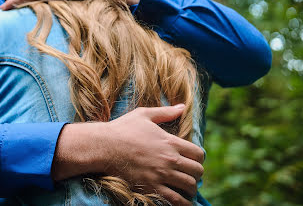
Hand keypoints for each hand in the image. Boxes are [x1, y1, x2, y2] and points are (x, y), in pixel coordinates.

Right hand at [52, 105, 203, 205]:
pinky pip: (175, 200)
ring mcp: (161, 174)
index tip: (193, 160)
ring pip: (189, 185)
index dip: (199, 158)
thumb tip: (183, 107)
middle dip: (196, 174)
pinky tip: (183, 202)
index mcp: (170, 142)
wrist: (104, 146)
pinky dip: (183, 203)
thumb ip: (165, 112)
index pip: (198, 153)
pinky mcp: (151, 187)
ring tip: (187, 188)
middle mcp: (169, 159)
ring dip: (191, 188)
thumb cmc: (122, 129)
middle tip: (190, 175)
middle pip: (197, 171)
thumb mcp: (144, 115)